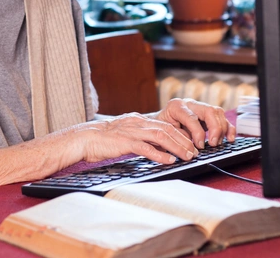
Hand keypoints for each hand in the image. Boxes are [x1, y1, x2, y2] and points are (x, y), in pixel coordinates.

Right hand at [76, 113, 198, 164]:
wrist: (85, 138)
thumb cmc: (104, 140)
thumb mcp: (126, 134)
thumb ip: (140, 137)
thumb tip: (157, 146)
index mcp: (139, 120)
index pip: (165, 124)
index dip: (180, 134)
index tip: (190, 143)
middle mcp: (138, 123)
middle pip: (167, 129)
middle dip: (183, 140)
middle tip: (194, 151)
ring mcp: (132, 131)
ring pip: (160, 136)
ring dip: (176, 146)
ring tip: (187, 156)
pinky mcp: (125, 142)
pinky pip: (146, 148)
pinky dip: (159, 154)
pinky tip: (169, 160)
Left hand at [154, 98, 235, 148]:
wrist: (156, 124)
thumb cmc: (159, 129)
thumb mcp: (164, 132)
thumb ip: (177, 137)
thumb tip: (191, 146)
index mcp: (176, 106)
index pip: (192, 118)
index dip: (198, 133)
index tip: (199, 146)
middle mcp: (189, 103)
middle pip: (209, 111)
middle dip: (215, 128)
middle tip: (213, 144)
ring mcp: (199, 106)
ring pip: (217, 112)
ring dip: (222, 129)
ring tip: (218, 143)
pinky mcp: (207, 113)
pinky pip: (221, 117)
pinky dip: (228, 127)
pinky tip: (230, 138)